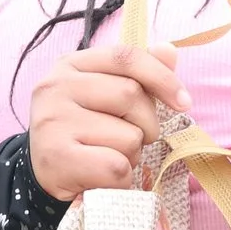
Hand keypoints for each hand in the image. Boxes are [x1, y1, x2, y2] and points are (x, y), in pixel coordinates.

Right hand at [27, 43, 187, 201]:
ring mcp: (53, 121)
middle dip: (146, 124)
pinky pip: (117, 166)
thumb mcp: (107, 96)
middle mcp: (56, 87)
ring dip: (132, 154)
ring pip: (128, 136)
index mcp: (71, 64)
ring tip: (108, 157)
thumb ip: (138, 74)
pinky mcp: (56, 157)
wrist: (46, 176)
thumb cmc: (85, 132)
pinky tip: (102, 177)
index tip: (184, 102)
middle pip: (130, 95)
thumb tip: (169, 51)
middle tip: (131, 139)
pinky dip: (121, 178)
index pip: (126, 56)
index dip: (162, 78)